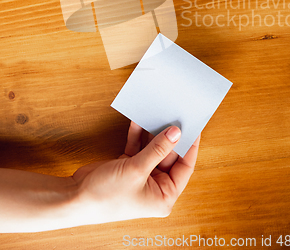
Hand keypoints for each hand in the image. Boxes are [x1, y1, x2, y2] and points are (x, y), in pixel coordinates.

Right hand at [72, 122, 199, 223]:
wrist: (74, 198)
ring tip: (157, 112)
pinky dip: (137, 135)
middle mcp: (155, 186)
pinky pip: (138, 147)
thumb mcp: (137, 170)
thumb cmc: (106, 196)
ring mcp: (141, 176)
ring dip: (152, 132)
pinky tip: (138, 120)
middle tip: (173, 114)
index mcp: (164, 196)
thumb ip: (158, 149)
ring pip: (152, 149)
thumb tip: (176, 132)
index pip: (185, 167)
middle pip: (168, 155)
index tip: (194, 127)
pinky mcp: (128, 166)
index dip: (190, 146)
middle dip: (168, 136)